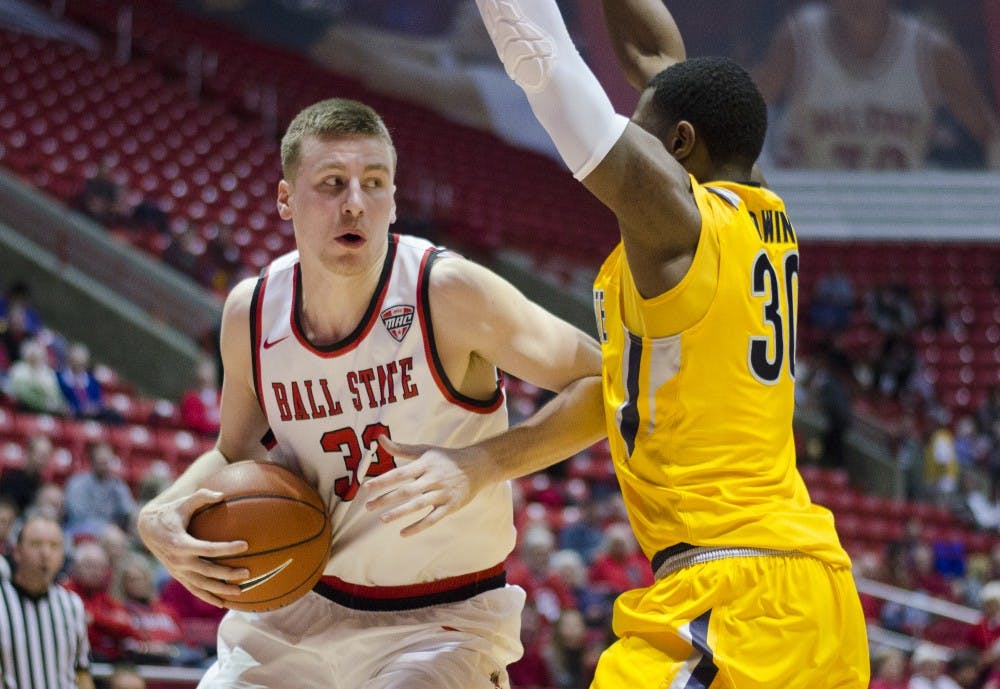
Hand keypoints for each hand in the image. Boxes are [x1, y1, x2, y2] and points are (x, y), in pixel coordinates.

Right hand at [137, 489, 248, 607]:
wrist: (148, 529)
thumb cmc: (171, 513)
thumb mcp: (183, 502)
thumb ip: (202, 496)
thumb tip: (221, 494)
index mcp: (181, 544)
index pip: (208, 549)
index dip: (227, 548)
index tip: (245, 545)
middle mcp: (179, 561)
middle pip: (207, 571)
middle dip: (228, 574)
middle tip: (248, 572)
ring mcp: (178, 571)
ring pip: (202, 585)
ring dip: (221, 589)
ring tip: (241, 591)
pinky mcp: (178, 576)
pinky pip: (194, 589)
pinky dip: (208, 597)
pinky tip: (223, 603)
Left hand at [363, 436, 486, 536]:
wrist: (477, 466)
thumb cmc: (445, 458)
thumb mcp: (424, 450)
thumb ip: (400, 448)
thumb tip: (379, 438)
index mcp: (424, 465)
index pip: (399, 473)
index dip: (382, 481)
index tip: (365, 488)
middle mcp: (432, 479)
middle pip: (406, 491)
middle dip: (385, 499)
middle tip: (367, 507)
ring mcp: (442, 493)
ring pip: (418, 505)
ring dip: (399, 513)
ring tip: (382, 520)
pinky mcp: (450, 506)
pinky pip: (432, 519)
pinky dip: (418, 527)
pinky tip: (403, 533)